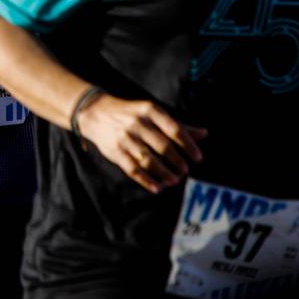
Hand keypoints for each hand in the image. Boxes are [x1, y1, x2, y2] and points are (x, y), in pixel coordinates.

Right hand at [76, 94, 206, 194]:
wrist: (94, 112)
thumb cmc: (130, 113)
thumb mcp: (152, 112)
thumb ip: (177, 124)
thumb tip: (204, 134)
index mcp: (149, 110)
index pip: (174, 129)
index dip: (188, 145)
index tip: (198, 158)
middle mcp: (137, 123)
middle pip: (163, 146)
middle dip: (177, 161)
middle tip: (185, 171)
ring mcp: (125, 138)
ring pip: (149, 160)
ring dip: (164, 173)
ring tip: (174, 180)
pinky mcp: (115, 151)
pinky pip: (133, 169)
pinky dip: (146, 180)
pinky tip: (157, 187)